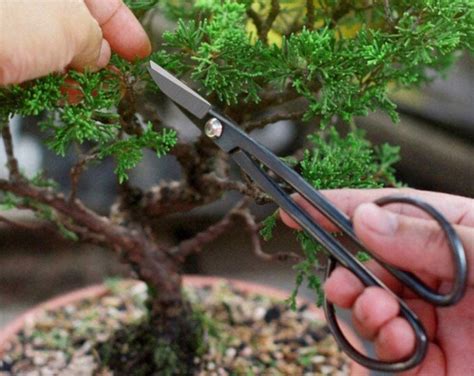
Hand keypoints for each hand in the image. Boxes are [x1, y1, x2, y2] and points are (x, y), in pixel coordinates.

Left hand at [0, 0, 150, 84]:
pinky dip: (44, 73)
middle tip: (115, 77)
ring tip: (86, 94)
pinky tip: (55, 91)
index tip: (139, 53)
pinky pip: (25, 52)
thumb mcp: (70, 27)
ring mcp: (10, 17)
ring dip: (73, 69)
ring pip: (49, 38)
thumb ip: (94, 39)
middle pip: (75, 17)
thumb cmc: (1, 21)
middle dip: (100, 51)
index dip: (126, 27)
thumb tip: (98, 53)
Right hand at [281, 188, 473, 374]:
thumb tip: (365, 219)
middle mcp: (434, 278)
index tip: (297, 206)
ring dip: (364, 314)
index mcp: (451, 238)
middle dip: (347, 278)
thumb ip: (430, 238)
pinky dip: (378, 354)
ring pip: (368, 313)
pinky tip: (400, 346)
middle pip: (367, 268)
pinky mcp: (429, 366)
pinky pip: (383, 361)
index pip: (385, 215)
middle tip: (344, 286)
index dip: (339, 208)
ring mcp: (429, 322)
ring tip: (384, 318)